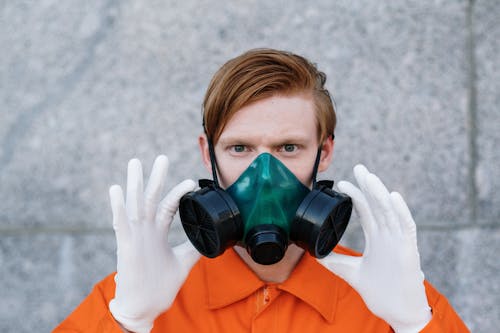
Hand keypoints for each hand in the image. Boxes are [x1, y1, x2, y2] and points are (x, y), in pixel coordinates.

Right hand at [108, 156, 198, 332]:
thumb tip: (210, 238)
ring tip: (134, 163)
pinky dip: (118, 207)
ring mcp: (135, 237)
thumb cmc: (159, 285)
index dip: (178, 193)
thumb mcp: (183, 262)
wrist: (144, 308)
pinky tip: (115, 189)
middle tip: (162, 157)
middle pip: (151, 198)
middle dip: (156, 177)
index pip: (168, 206)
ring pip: (135, 205)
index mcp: (157, 232)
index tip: (191, 181)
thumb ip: (193, 248)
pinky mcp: (125, 247)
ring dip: (134, 184)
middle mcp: (145, 230)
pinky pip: (121, 224)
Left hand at [319, 164, 431, 332]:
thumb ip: (335, 262)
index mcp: (378, 238)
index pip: (366, 210)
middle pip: (378, 205)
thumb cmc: (380, 291)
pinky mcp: (408, 250)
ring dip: (380, 193)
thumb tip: (316, 255)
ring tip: (369, 176)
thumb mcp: (350, 273)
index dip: (356, 196)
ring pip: (390, 211)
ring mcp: (399, 241)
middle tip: (358, 167)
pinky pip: (406, 227)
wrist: (396, 311)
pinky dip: (401, 211)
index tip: (342, 183)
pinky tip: (393, 196)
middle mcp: (389, 235)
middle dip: (368, 185)